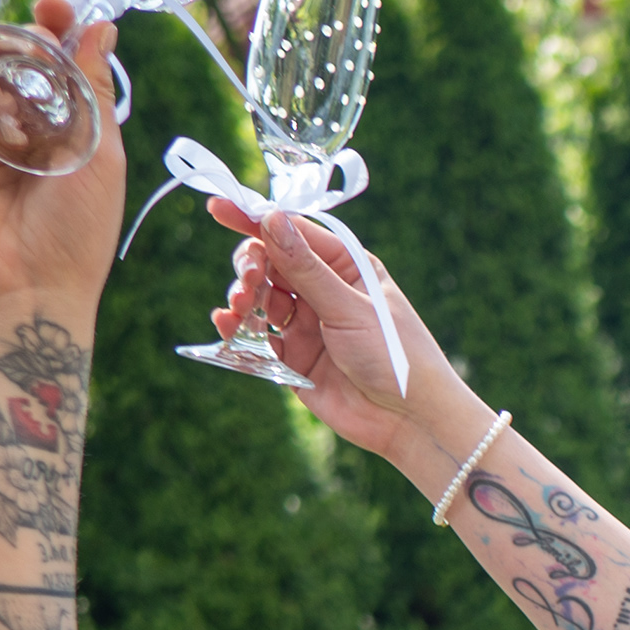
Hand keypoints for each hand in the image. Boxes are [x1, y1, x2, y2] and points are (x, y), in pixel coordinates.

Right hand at [0, 0, 125, 321]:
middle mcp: (18, 124)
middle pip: (9, 50)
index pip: (51, 56)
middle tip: (35, 53)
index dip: (53, 24)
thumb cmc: (76, 232)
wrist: (28, 287)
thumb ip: (94, 89)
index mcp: (63, 125)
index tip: (55, 6)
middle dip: (23, 44)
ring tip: (15, 138)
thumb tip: (100, 27)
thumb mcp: (100, 154)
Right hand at [210, 204, 487, 486]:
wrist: (410, 421)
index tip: (219, 208)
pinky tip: (227, 326)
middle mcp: (323, 290)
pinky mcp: (293, 358)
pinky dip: (239, 329)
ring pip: (259, 298)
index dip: (254, 219)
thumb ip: (307, 268)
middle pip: (269, 262)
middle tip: (247, 281)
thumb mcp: (350, 307)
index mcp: (345, 265)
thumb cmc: (395, 355)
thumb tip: (271, 219)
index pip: (292, 232)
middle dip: (250, 266)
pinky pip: (257, 337)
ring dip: (242, 297)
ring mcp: (307, 324)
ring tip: (237, 308)